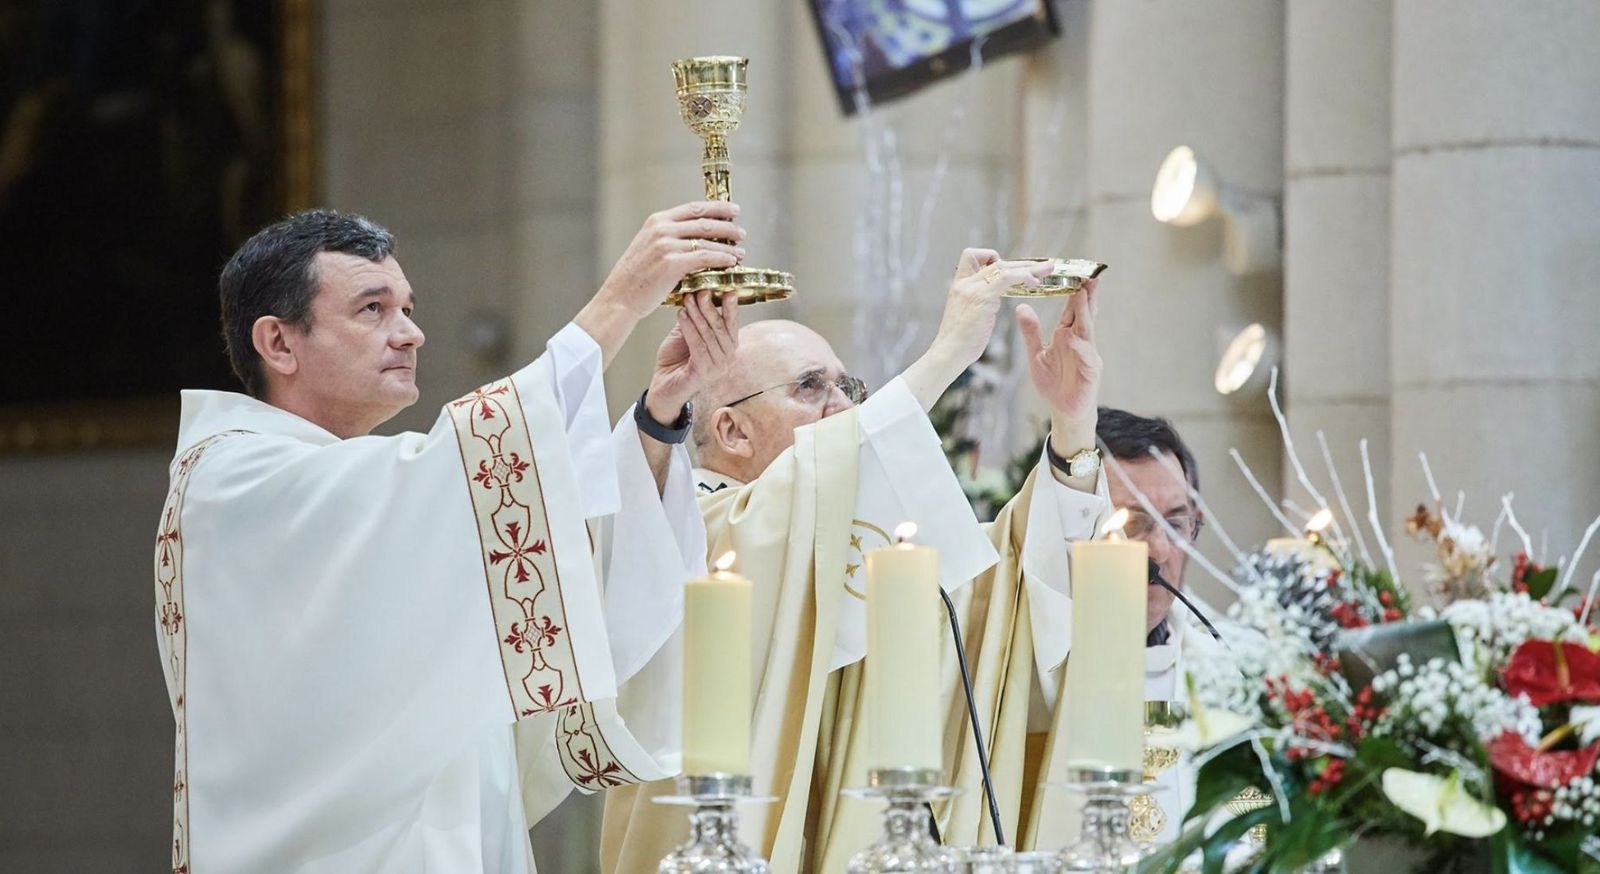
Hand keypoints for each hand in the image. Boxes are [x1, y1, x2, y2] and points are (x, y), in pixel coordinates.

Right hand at [597, 201, 746, 319]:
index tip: (733, 210)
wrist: (619, 298)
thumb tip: (695, 236)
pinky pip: (705, 258)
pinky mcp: (672, 263)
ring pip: (707, 241)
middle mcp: (662, 229)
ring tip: (740, 253)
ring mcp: (666, 245)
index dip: (717, 207)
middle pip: (704, 222)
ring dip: (728, 247)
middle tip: (741, 233)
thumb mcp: (648, 247)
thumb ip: (668, 238)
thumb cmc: (635, 278)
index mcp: (657, 221)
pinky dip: (721, 259)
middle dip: (727, 227)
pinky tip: (731, 263)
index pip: (694, 208)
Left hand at [645, 290, 739, 421]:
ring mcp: (717, 367)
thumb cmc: (675, 361)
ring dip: (697, 315)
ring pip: (709, 335)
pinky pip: (698, 346)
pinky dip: (689, 329)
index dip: (730, 306)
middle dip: (710, 307)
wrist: (663, 387)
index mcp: (727, 347)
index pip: (732, 323)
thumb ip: (695, 318)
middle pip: (721, 327)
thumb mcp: (687, 334)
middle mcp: (727, 358)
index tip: (726, 288)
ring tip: (688, 299)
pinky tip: (682, 315)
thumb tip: (696, 293)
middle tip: (701, 291)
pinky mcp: (704, 373)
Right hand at [899, 249, 1053, 409]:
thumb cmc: (960, 343)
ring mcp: (972, 288)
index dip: (990, 258)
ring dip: (1029, 268)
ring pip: (1005, 267)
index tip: (1007, 268)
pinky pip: (1007, 278)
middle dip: (1022, 264)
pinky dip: (1024, 277)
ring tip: (1048, 270)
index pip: (971, 256)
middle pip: (996, 262)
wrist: (949, 353)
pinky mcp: (982, 296)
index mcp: (959, 286)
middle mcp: (964, 282)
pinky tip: (1035, 284)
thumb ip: (979, 304)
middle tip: (1043, 266)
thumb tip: (992, 302)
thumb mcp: (968, 316)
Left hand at [1017, 277, 1101, 448]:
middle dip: (1086, 293)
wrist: (1064, 411)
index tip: (1072, 270)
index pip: (1071, 308)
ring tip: (1083, 294)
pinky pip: (1085, 356)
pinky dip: (1080, 347)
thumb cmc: (1054, 382)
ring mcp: (1087, 355)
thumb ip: (1031, 332)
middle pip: (1084, 313)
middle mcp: (1080, 341)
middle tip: (1087, 273)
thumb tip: (1021, 307)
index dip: (1072, 290)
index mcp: (1067, 335)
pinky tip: (1073, 338)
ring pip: (1087, 330)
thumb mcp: (1036, 354)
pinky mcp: (1090, 371)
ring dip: (1086, 312)